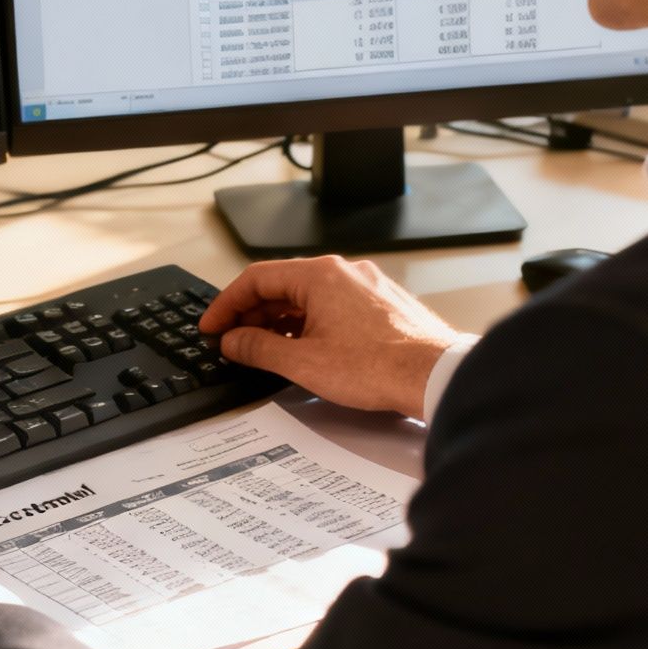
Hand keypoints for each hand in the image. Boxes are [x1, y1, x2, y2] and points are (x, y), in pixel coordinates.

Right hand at [200, 256, 461, 417]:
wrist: (435, 376)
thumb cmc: (379, 366)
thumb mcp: (303, 362)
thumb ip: (258, 348)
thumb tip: (233, 341)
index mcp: (319, 275)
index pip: (256, 279)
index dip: (226, 304)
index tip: (212, 326)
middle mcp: (343, 272)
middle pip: (282, 286)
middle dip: (252, 315)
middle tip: (234, 342)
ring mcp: (366, 287)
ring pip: (309, 298)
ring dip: (281, 322)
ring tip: (266, 352)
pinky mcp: (381, 305)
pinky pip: (333, 307)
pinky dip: (309, 324)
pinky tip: (305, 350)